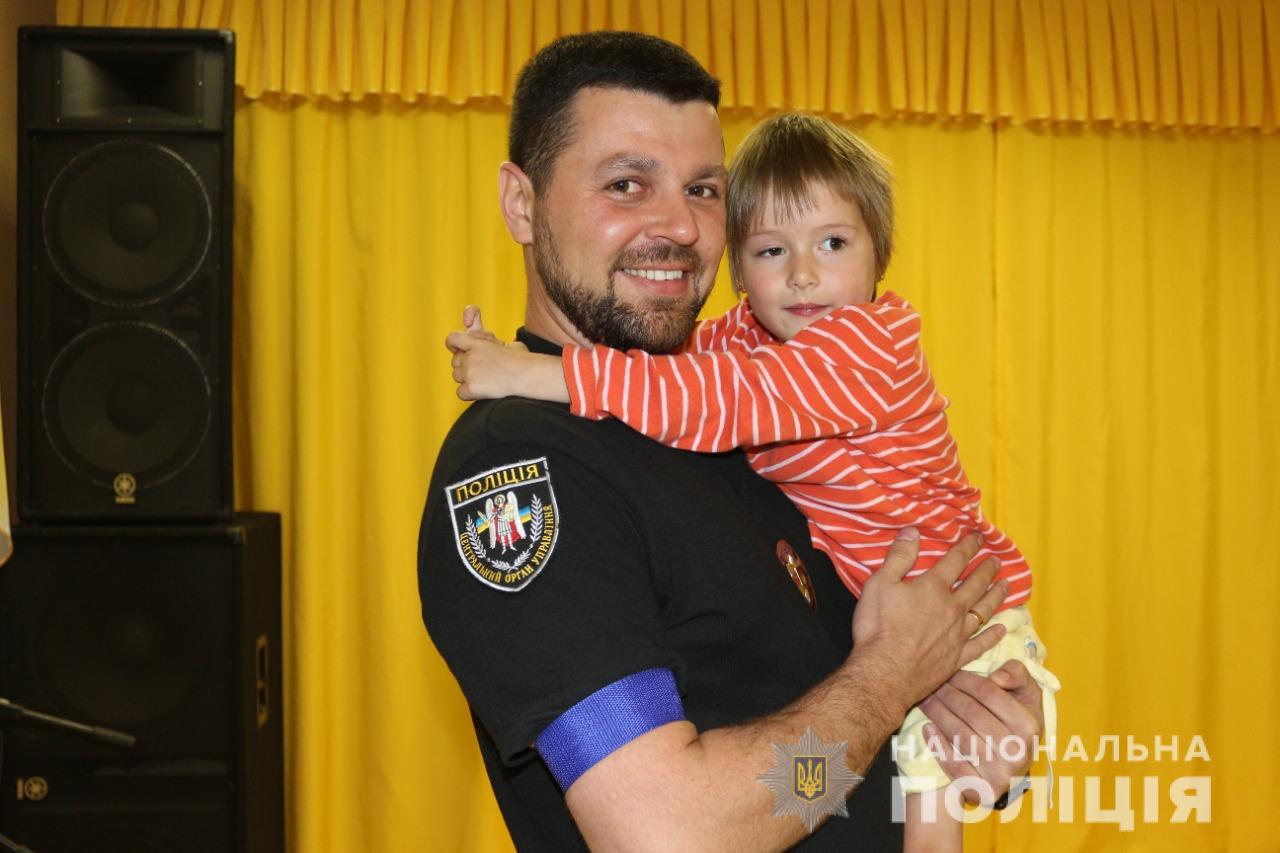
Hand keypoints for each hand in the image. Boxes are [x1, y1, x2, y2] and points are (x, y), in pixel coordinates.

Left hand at [446, 329, 531, 400]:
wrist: (526, 374)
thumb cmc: (521, 360)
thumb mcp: (506, 343)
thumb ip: (493, 343)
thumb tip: (494, 344)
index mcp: (476, 343)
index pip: (452, 339)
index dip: (454, 345)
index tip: (459, 350)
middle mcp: (469, 357)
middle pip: (454, 362)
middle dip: (465, 366)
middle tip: (482, 370)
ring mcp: (469, 373)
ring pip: (456, 377)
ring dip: (467, 379)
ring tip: (485, 380)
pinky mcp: (471, 388)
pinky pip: (460, 393)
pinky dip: (469, 394)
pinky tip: (483, 391)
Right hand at [851, 528, 1008, 716]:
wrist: (885, 672)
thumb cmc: (878, 627)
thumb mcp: (879, 584)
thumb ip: (899, 557)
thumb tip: (913, 532)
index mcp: (933, 588)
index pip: (955, 561)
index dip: (968, 547)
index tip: (979, 538)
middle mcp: (952, 608)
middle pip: (976, 585)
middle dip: (987, 570)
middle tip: (998, 561)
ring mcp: (957, 634)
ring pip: (984, 611)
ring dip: (996, 597)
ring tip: (1006, 586)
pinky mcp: (957, 657)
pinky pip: (981, 643)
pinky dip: (993, 636)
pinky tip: (1002, 629)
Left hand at [920, 660, 1043, 803]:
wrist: (1012, 768)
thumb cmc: (1016, 723)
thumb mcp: (1026, 695)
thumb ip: (1017, 674)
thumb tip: (996, 677)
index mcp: (1029, 726)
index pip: (989, 693)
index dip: (966, 679)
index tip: (950, 672)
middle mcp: (1018, 752)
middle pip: (971, 712)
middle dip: (947, 694)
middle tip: (931, 684)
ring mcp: (1001, 774)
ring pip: (960, 734)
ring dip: (937, 714)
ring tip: (925, 700)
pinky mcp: (983, 790)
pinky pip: (954, 765)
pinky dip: (938, 745)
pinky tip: (927, 729)